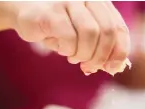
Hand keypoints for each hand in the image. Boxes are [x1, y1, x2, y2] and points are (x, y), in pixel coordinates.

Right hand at [9, 1, 130, 75]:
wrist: (24, 12)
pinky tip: (60, 48)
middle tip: (89, 67)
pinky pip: (69, 38)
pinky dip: (68, 50)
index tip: (112, 67)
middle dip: (100, 56)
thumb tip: (114, 66)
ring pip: (90, 34)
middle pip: (107, 31)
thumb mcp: (82, 33)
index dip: (119, 51)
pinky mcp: (52, 12)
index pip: (119, 28)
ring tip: (72, 57)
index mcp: (100, 1)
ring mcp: (69, 1)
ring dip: (83, 53)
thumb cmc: (57, 25)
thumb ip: (100, 45)